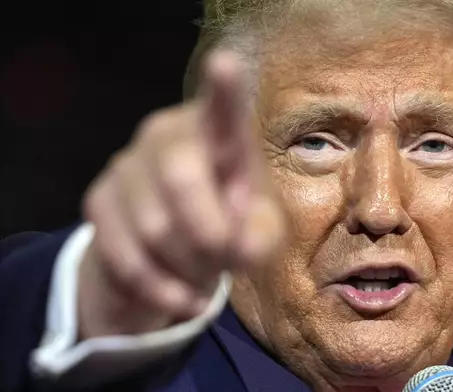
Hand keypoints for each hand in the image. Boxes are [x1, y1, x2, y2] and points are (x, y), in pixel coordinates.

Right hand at [77, 51, 285, 337]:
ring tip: (203, 268)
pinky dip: (163, 291)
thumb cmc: (231, 224)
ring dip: (189, 265)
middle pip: (182, 177)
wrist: (176, 250)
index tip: (227, 62)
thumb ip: (261, 235)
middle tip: (224, 251)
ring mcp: (126, 164)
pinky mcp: (98, 201)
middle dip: (208, 230)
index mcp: (218, 133)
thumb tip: (238, 246)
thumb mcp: (260, 231)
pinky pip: (129, 259)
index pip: (223, 108)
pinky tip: (183, 296)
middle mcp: (166, 135)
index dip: (224, 89)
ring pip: (155, 229)